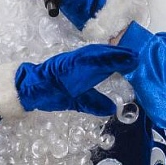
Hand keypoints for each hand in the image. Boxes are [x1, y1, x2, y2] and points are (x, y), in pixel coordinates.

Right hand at [12, 43, 137, 115]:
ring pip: (93, 57)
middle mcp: (77, 64)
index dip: (119, 61)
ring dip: (109, 55)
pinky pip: (79, 61)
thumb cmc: (51, 92)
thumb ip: (94, 102)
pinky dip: (92, 58)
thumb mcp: (77, 100)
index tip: (135, 60)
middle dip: (119, 56)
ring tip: (125, 55)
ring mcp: (70, 63)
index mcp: (82, 70)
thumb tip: (111, 109)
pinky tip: (103, 56)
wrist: (29, 89)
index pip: (103, 64)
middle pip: (101, 58)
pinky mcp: (62, 65)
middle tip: (136, 55)